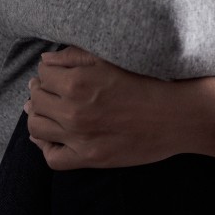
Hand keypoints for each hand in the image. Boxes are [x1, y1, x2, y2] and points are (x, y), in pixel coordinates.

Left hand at [24, 46, 214, 170]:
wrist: (179, 115)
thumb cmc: (149, 81)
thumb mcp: (110, 58)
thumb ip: (73, 56)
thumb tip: (45, 60)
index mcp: (77, 82)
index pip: (42, 74)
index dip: (47, 72)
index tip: (55, 74)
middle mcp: (73, 111)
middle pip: (36, 99)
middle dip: (41, 91)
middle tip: (50, 90)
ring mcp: (80, 137)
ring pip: (37, 127)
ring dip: (38, 115)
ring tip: (48, 110)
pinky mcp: (90, 158)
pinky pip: (52, 158)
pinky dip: (46, 147)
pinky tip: (51, 137)